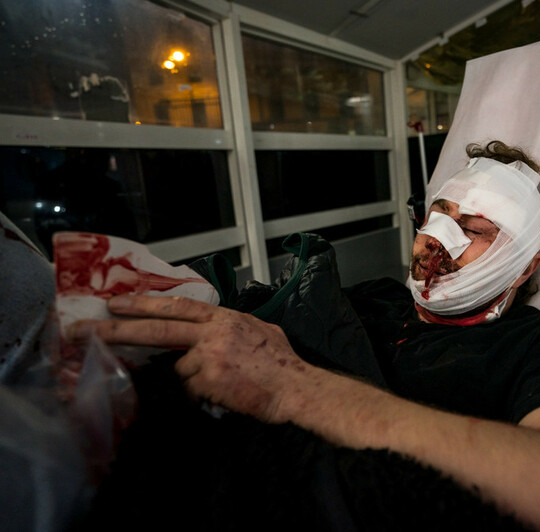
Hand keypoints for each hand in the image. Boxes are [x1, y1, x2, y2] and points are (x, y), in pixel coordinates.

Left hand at [67, 295, 311, 422]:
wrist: (297, 387)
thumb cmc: (282, 362)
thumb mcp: (260, 330)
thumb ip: (231, 327)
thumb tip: (213, 331)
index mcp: (225, 318)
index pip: (177, 306)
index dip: (144, 303)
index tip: (116, 304)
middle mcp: (213, 333)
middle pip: (157, 329)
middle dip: (117, 330)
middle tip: (83, 331)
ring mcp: (209, 357)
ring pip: (180, 370)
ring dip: (195, 379)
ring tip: (226, 382)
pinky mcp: (208, 381)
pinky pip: (192, 390)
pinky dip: (204, 394)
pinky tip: (226, 393)